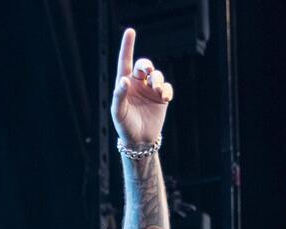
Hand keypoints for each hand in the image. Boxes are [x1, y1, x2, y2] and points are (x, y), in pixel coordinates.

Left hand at [111, 28, 172, 144]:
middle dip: (146, 65)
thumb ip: (119, 96)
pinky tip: (164, 98)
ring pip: (157, 75)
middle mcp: (137, 85)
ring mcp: (150, 91)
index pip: (125, 62)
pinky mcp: (161, 98)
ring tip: (157, 91)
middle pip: (143, 66)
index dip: (127, 47)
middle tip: (147, 72)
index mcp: (124, 85)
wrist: (140, 141)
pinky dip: (167, 90)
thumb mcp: (118, 113)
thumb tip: (123, 80)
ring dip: (158, 80)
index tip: (130, 31)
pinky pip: (167, 87)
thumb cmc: (125, 126)